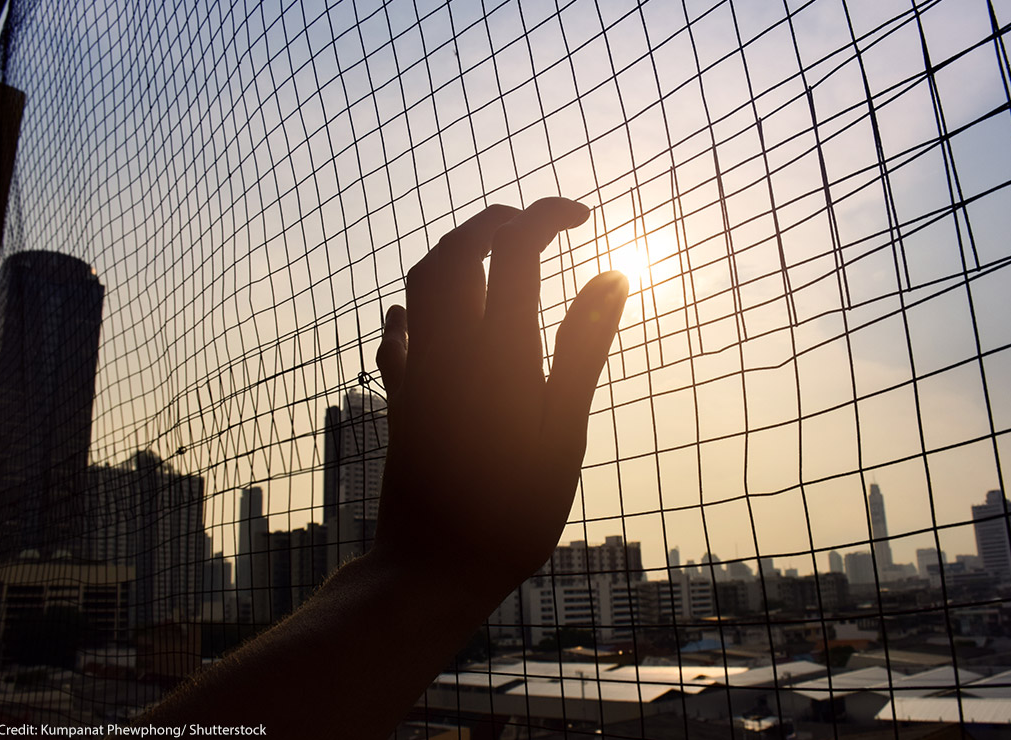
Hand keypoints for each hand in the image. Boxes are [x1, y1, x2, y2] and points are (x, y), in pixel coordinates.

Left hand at [373, 198, 627, 602]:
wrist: (434, 564)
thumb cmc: (514, 508)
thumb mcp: (565, 430)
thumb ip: (584, 348)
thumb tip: (613, 275)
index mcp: (500, 351)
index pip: (516, 249)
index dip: (546, 216)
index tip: (580, 214)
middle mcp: (451, 349)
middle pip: (457, 252)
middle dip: (493, 221)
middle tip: (533, 221)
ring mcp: (419, 372)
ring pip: (421, 283)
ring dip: (454, 253)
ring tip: (491, 253)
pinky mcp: (401, 399)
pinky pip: (397, 335)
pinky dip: (414, 309)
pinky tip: (419, 315)